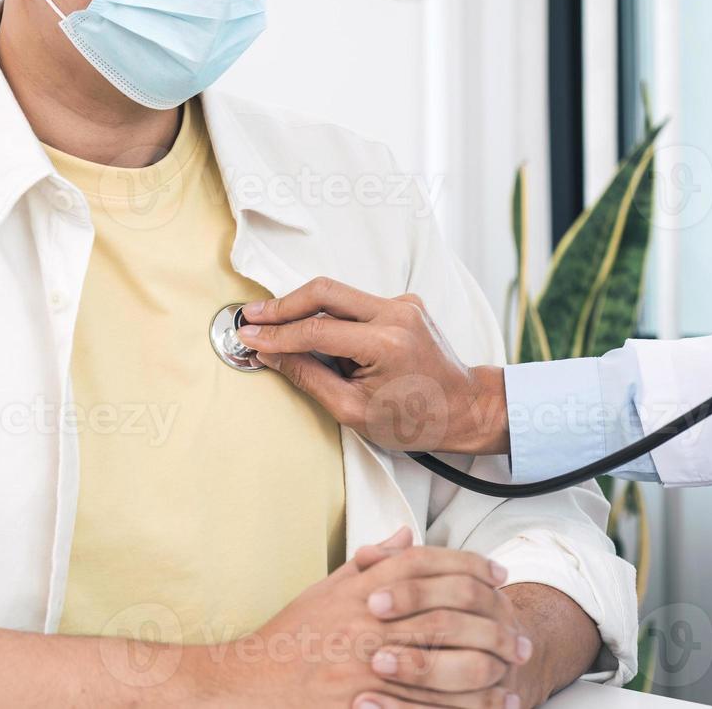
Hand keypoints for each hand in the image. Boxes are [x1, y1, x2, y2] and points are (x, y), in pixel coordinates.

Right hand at [225, 528, 533, 707]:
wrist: (250, 684)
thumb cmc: (292, 636)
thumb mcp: (329, 588)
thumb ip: (374, 561)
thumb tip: (408, 533)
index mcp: (363, 589)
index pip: (428, 564)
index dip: (470, 564)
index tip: (499, 574)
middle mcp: (368, 622)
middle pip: (445, 612)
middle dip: (490, 621)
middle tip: (519, 634)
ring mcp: (366, 665)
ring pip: (441, 660)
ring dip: (484, 666)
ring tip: (511, 671)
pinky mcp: (365, 703)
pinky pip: (422, 704)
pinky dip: (456, 705)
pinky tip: (482, 706)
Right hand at [239, 278, 510, 455]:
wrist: (464, 409)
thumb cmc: (415, 420)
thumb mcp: (353, 410)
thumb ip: (308, 377)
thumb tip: (270, 354)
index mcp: (386, 342)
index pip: (317, 329)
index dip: (277, 334)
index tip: (248, 337)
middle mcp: (397, 313)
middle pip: (325, 291)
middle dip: (283, 305)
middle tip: (250, 316)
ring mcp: (403, 304)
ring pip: (339, 294)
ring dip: (305, 309)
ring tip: (272, 326)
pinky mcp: (404, 304)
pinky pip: (356, 302)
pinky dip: (331, 315)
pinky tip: (314, 334)